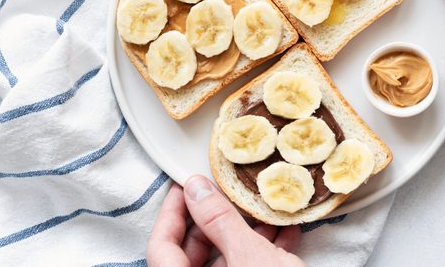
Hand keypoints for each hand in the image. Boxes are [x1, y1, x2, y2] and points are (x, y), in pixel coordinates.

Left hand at [147, 175, 304, 266]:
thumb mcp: (250, 256)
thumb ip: (219, 220)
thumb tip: (195, 189)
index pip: (160, 249)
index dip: (171, 213)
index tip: (186, 187)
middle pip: (189, 257)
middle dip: (211, 222)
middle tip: (224, 195)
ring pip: (223, 264)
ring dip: (242, 235)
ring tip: (263, 212)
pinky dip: (260, 253)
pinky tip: (284, 236)